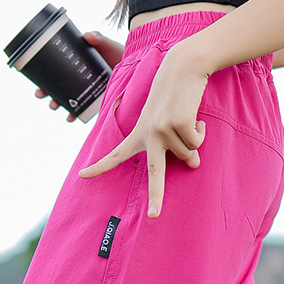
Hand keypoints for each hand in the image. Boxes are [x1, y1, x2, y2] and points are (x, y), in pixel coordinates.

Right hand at [34, 31, 124, 121]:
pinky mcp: (95, 101)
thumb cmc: (119, 54)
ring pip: (66, 99)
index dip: (43, 77)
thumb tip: (87, 35)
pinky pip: (81, 110)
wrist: (135, 67)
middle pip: (56, 87)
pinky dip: (74, 114)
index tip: (36, 81)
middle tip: (41, 95)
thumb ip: (98, 39)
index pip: (55, 71)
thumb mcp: (107, 45)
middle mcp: (78, 79)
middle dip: (46, 92)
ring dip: (57, 103)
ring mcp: (85, 91)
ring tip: (55, 106)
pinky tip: (70, 116)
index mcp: (76, 65)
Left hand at [78, 43, 208, 217]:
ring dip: (194, 139)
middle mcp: (148, 134)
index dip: (100, 167)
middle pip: (154, 173)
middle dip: (156, 197)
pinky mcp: (179, 123)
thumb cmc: (174, 96)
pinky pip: (196, 142)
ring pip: (187, 154)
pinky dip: (201, 132)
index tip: (83, 176)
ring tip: (188, 119)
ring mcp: (162, 129)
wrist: (182, 67)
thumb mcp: (170, 123)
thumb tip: (194, 163)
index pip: (116, 154)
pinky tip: (195, 117)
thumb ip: (177, 147)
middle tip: (154, 216)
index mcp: (138, 134)